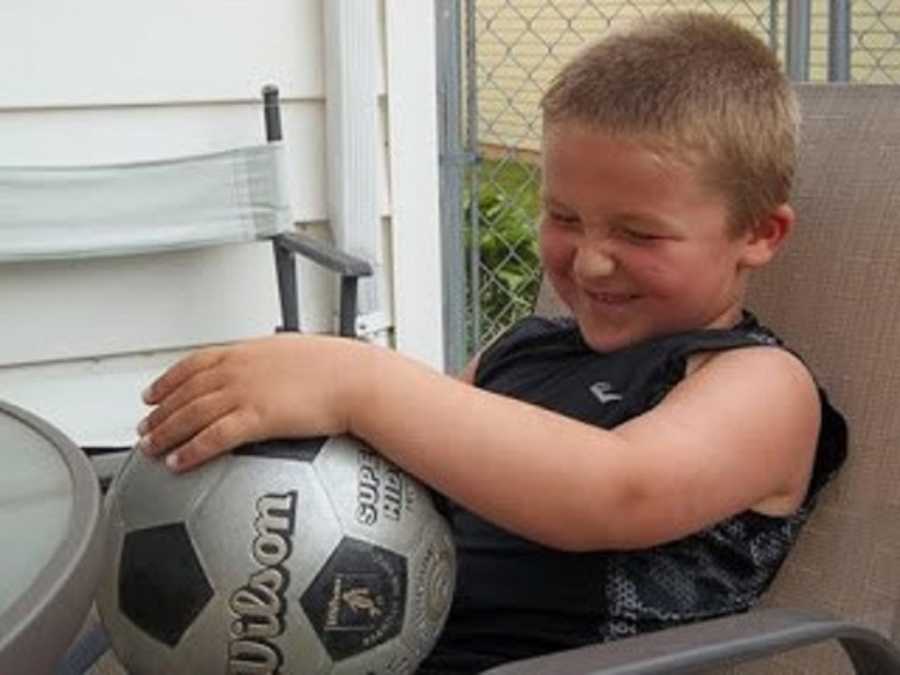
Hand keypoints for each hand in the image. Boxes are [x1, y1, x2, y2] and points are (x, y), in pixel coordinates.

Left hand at [137, 334, 366, 471]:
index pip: (195, 363)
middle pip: (185, 392)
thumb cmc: (339, 368)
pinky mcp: (255, 419)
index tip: (153, 392)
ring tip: (150, 448)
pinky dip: (191, 451)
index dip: (168, 380)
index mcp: (248, 351)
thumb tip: (276, 373)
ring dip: (166, 433)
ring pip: (191, 415)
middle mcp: (239, 370)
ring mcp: (244, 393)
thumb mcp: (299, 353)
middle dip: (159, 411)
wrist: (356, 380)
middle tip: (144, 426)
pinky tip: (179, 463)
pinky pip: (213, 438)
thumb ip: (277, 364)